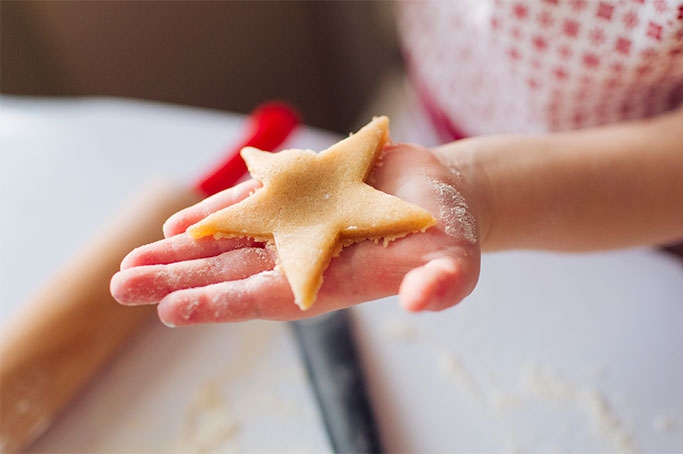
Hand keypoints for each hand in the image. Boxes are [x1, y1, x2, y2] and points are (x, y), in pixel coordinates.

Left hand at [110, 143, 481, 325]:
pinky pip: (249, 205)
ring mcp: (297, 227)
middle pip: (233, 273)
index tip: (172, 312)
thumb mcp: (456, 260)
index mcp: (334, 279)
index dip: (222, 303)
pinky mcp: (298, 195)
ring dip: (181, 252)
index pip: (269, 297)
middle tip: (124, 288)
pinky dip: (213, 213)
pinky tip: (177, 226)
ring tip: (132, 265)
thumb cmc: (448, 234)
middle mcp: (306, 257)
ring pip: (230, 242)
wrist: (440, 194)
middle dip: (180, 281)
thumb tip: (423, 300)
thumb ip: (443, 282)